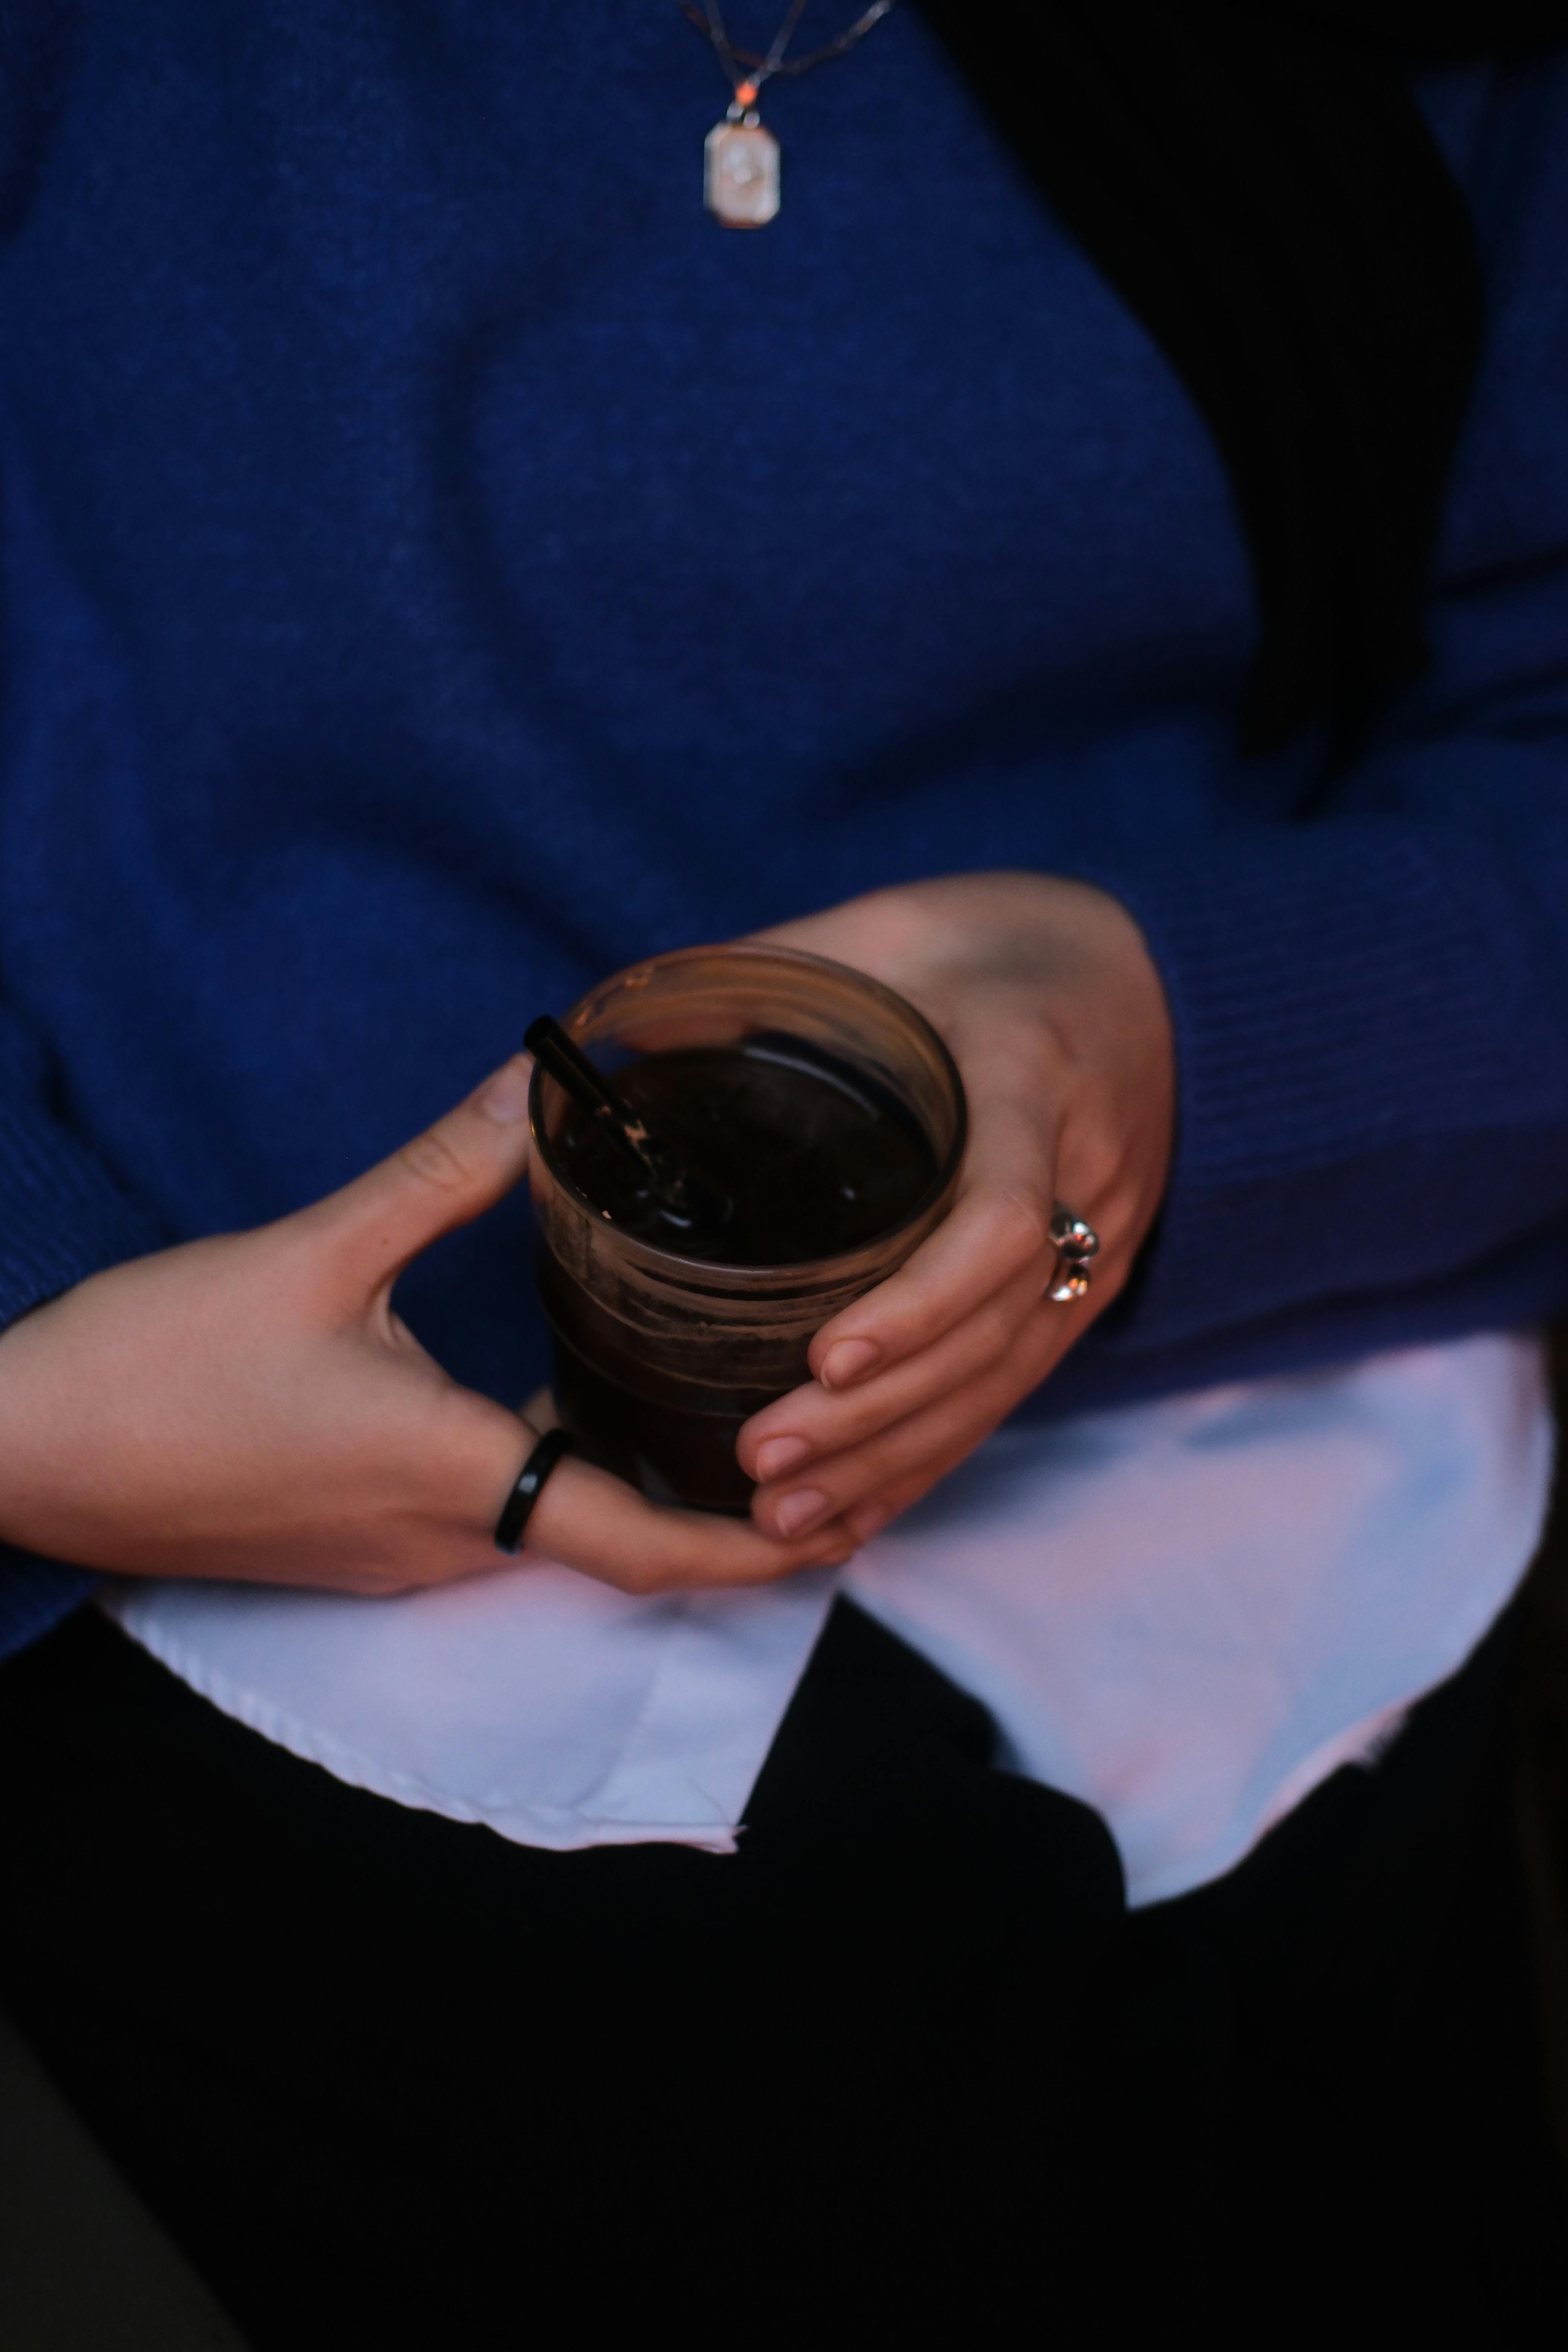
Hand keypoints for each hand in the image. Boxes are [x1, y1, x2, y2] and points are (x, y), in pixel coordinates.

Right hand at [0, 1059, 856, 1596]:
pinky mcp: (356, 1540)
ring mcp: (395, 1553)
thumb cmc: (151, 1366)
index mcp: (450, 1477)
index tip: (847, 1518)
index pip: (644, 1547)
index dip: (756, 1552)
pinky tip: (591, 1400)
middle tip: (822, 1445)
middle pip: (619, 1544)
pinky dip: (568, 1477)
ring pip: (556, 1529)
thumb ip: (441, 1175)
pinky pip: (494, 1518)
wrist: (17, 1452)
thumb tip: (540, 1087)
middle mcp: (438, 1542)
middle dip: (726, 1514)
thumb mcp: (309, 1256)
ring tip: (734, 1416)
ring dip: (647, 1493)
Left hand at [736, 873, 1174, 1543]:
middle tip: (762, 1462)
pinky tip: (858, 1512)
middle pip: (994, 1329)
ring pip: (1005, 1376)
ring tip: (784, 1519)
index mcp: (1032, 1079)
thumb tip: (613, 1036)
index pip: (999, 1219)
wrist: (1148, 968)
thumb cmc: (995, 939)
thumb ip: (767, 973)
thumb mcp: (886, 928)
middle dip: (878, 1414)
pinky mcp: (1087, 1283)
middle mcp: (1085, 1176)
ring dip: (896, 1457)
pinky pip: (1014, 1384)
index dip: (916, 1302)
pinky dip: (934, 1455)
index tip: (822, 1355)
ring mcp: (1098, 1241)